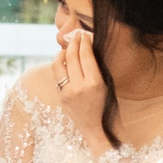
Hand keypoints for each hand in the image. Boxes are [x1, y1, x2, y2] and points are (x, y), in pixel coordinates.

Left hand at [52, 30, 110, 147]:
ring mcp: (67, 92)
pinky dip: (60, 64)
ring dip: (63, 52)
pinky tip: (64, 60)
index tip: (85, 34)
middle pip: (72, 57)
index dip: (85, 42)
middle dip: (74, 43)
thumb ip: (96, 67)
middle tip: (77, 36)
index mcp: (94, 83)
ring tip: (68, 47)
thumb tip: (87, 47)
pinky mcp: (60, 96)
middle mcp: (79, 87)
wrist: (94, 128)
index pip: (86, 56)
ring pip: (59, 64)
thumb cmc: (104, 105)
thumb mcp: (106, 85)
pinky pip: (57, 75)